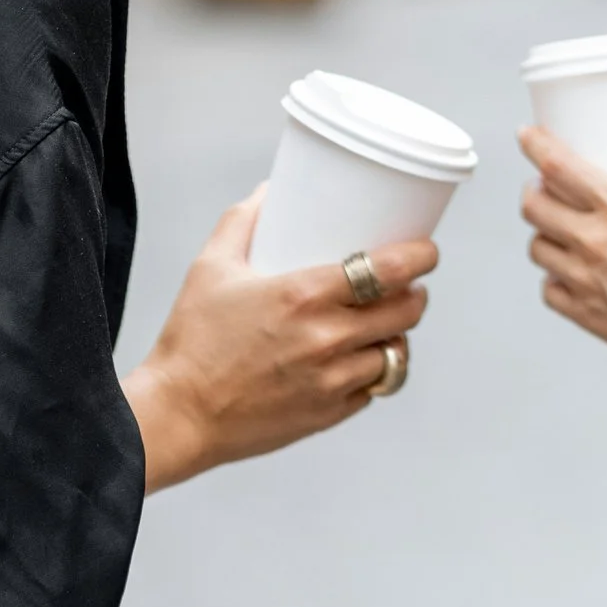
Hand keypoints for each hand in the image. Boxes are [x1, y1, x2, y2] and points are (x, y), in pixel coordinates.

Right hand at [125, 195, 435, 492]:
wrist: (180, 414)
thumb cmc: (192, 341)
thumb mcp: (212, 267)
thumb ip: (243, 221)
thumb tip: (270, 192)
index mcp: (304, 295)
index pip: (389, 270)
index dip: (420, 256)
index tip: (426, 250)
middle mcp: (327, 339)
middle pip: (406, 311)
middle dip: (414, 294)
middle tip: (406, 286)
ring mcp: (332, 381)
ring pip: (396, 352)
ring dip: (396, 335)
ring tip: (384, 325)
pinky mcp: (329, 414)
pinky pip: (373, 388)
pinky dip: (372, 371)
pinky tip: (359, 360)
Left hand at [519, 128, 606, 385]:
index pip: (559, 166)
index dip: (535, 145)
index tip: (527, 136)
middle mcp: (595, 241)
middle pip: (533, 206)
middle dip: (532, 191)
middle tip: (542, 189)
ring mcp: (585, 279)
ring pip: (536, 247)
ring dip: (541, 234)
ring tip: (555, 231)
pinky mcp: (585, 313)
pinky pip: (548, 291)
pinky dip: (552, 279)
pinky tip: (565, 275)